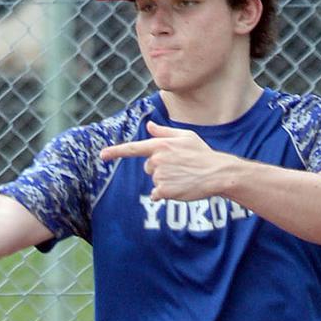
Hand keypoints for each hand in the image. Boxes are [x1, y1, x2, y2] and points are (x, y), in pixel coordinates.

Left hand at [99, 121, 234, 200]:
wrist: (218, 173)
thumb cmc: (202, 153)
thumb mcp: (186, 137)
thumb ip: (164, 133)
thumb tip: (149, 126)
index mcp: (160, 145)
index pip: (133, 148)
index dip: (116, 151)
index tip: (102, 155)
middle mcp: (157, 160)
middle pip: (148, 167)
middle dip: (159, 167)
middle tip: (179, 166)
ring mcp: (160, 176)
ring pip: (154, 179)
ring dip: (165, 180)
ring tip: (183, 176)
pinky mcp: (164, 190)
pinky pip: (157, 194)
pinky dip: (165, 193)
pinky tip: (180, 187)